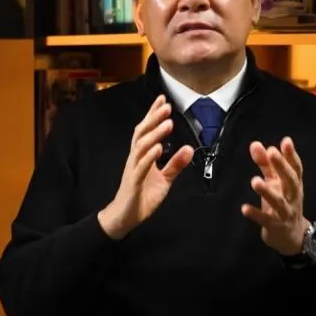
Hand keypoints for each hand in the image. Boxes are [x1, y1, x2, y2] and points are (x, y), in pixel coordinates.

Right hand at [98, 94, 193, 239]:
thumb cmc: (143, 195)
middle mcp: (135, 158)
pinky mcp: (134, 182)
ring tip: (167, 123)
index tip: (163, 100)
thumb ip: (175, 164)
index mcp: (142, 156)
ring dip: (155, 134)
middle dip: (154, 118)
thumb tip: (189, 149)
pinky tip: (159, 147)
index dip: (153, 115)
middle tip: (166, 106)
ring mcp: (133, 169)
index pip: (147, 131)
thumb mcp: (164, 179)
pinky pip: (141, 167)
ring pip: (142, 147)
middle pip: (142, 133)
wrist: (126, 216)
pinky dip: (150, 156)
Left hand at [241, 137, 309, 256]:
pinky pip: (264, 220)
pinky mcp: (274, 226)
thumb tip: (256, 144)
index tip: (286, 141)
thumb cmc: (283, 203)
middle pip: (290, 181)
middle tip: (272, 152)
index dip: (292, 155)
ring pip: (278, 202)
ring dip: (267, 191)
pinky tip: (244, 208)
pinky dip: (255, 214)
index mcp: (294, 185)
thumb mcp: (276, 184)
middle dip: (282, 166)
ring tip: (255, 180)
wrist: (292, 237)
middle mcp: (292, 197)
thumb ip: (266, 165)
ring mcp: (284, 212)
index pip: (296, 169)